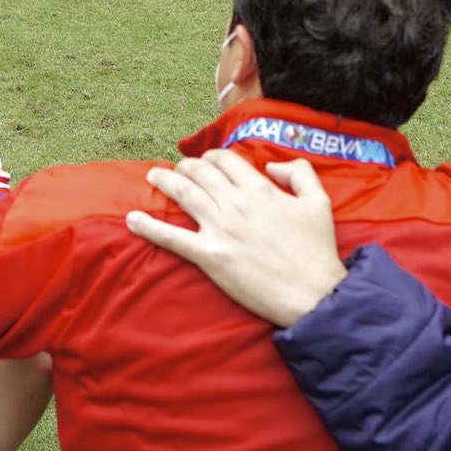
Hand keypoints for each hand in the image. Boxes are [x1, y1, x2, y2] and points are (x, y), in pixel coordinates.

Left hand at [126, 151, 345, 327]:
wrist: (313, 293)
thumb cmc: (317, 251)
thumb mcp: (319, 202)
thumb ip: (299, 173)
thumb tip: (272, 166)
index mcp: (261, 189)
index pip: (226, 160)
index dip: (212, 157)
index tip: (207, 163)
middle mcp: (236, 203)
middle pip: (201, 172)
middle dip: (186, 166)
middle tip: (179, 169)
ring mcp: (220, 229)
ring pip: (184, 194)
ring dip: (164, 180)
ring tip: (152, 176)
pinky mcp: (210, 257)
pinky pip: (172, 237)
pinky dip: (149, 227)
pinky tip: (132, 219)